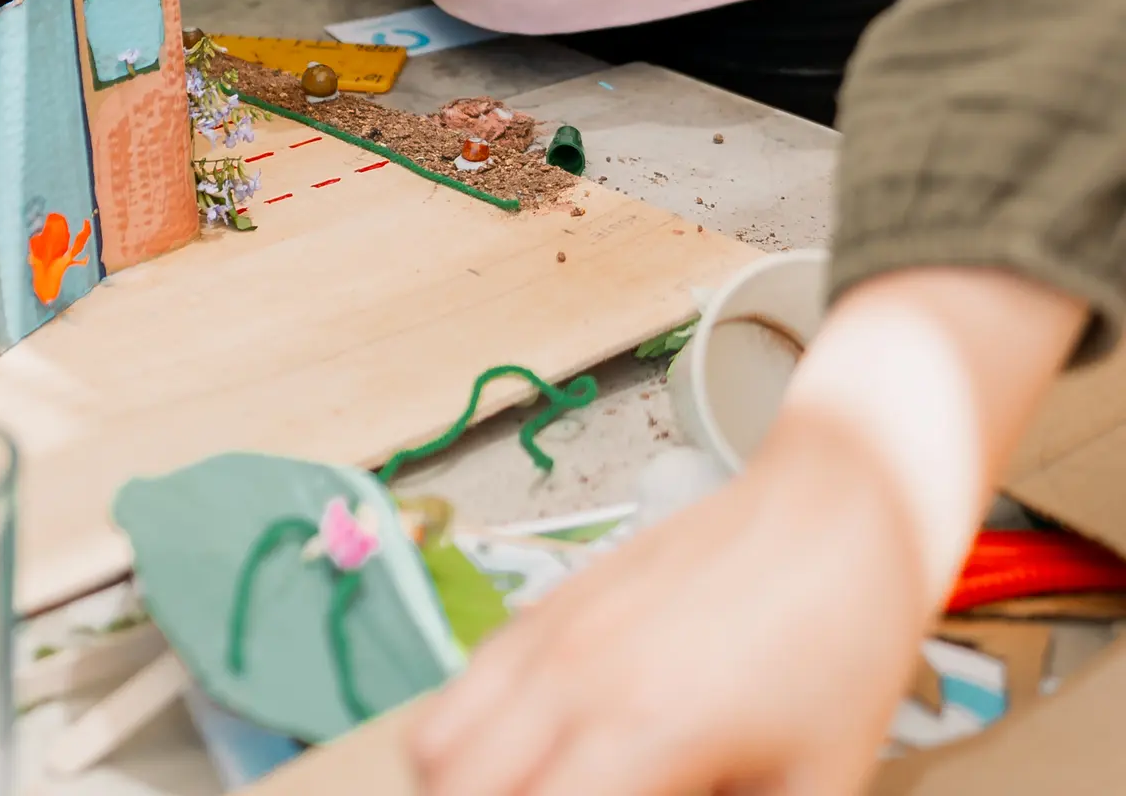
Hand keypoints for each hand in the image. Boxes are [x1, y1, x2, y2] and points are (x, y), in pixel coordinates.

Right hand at [409, 413, 927, 795]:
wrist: (837, 508)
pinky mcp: (557, 599)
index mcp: (644, 729)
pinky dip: (469, 736)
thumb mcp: (815, 787)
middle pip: (451, 784)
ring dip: (462, 786)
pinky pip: (469, 681)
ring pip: (436, 739)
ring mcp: (555, 627)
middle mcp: (576, 674)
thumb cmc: (840, 642)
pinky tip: (532, 759)